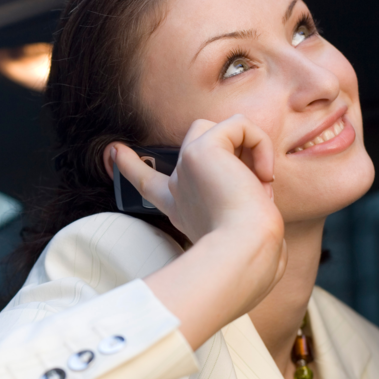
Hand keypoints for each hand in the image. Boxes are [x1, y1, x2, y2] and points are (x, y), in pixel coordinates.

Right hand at [110, 115, 279, 243]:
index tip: (115, 152)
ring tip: (262, 181)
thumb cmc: (250, 252)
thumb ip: (245, 215)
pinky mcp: (202, 149)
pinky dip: (260, 143)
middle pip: (196, 142)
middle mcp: (179, 185)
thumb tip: (262, 191)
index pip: (150, 183)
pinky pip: (239, 124)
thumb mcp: (241, 234)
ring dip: (251, 148)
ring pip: (218, 127)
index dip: (132, 167)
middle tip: (262, 182)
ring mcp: (186, 165)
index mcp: (182, 209)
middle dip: (230, 144)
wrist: (244, 253)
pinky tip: (263, 175)